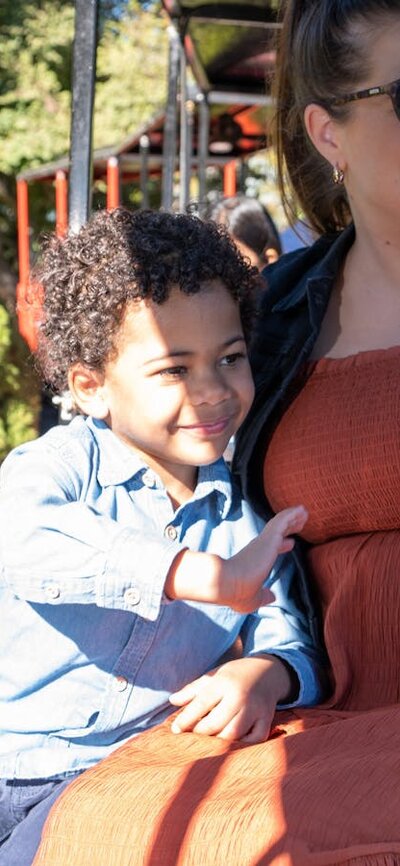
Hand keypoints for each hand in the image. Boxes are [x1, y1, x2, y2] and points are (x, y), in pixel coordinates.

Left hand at [169, 654, 291, 743]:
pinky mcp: (267, 720)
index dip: (186, 719)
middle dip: (201, 733)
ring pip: (233, 734)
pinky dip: (241, 746)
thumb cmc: (234, 675)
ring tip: (209, 743)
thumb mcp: (212, 676)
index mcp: (224, 682)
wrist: (268, 671)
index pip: (201, 703)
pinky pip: (253, 741)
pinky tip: (231, 745)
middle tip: (193, 737)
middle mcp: (240, 696)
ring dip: (219, 742)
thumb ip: (192, 690)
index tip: (175, 730)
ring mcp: (256, 709)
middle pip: (216, 723)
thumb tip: (172, 700)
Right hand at [218, 505, 307, 612]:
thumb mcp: (254, 598)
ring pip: (280, 524)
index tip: (290, 543)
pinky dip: (292, 514)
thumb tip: (271, 597)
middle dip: (289, 527)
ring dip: (293, 517)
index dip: (281, 544)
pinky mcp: (269, 537)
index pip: (270, 549)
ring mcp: (263, 541)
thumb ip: (263, 596)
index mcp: (254, 561)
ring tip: (305, 512)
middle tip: (300, 523)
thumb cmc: (238, 593)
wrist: (227, 584)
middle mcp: (258, 548)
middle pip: (277, 534)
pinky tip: (302, 510)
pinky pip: (283, 521)